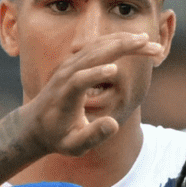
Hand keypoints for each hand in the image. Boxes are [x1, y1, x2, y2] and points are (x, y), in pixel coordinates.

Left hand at [14, 33, 166, 158]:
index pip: (78, 81)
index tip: (114, 71)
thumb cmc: (57, 138)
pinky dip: (118, 40)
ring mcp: (70, 65)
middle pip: (92, 55)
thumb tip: (113, 124)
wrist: (35, 124)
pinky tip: (137, 40)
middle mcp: (66, 75)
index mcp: (64, 96)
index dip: (94, 75)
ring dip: (125, 41)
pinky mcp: (75, 61)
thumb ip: (92, 136)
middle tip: (150, 47)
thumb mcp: (72, 146)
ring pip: (98, 46)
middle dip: (121, 49)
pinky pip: (98, 45)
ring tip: (150, 42)